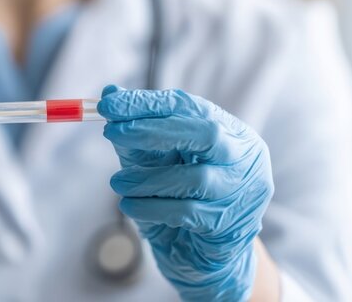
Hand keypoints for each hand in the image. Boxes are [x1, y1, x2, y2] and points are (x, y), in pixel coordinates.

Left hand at [98, 85, 273, 300]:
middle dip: (153, 131)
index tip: (108, 104)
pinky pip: (186, 213)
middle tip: (111, 133)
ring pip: (194, 179)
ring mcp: (243, 193)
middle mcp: (244, 158)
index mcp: (229, 132)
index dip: (147, 103)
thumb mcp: (157, 161)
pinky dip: (150, 207)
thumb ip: (138, 132)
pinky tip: (129, 207)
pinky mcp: (230, 226)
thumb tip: (110, 95)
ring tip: (117, 182)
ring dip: (145, 178)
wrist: (204, 257)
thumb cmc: (180, 199)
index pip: (189, 107)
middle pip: (206, 134)